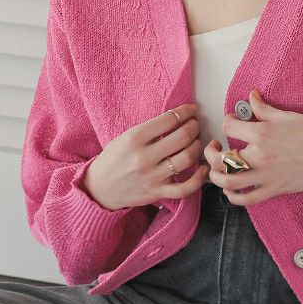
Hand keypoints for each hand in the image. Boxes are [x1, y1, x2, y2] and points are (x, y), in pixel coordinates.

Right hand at [83, 103, 208, 209]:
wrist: (99, 188)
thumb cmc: (114, 159)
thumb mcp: (125, 137)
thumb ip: (149, 129)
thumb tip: (177, 118)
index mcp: (134, 138)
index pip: (168, 119)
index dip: (185, 112)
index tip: (191, 110)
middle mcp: (144, 157)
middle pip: (182, 137)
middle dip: (194, 127)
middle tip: (195, 124)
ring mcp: (152, 176)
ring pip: (186, 158)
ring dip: (197, 147)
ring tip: (197, 141)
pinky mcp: (158, 192)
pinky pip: (186, 188)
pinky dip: (199, 179)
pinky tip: (203, 169)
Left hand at [202, 89, 302, 205]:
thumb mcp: (285, 116)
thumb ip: (263, 108)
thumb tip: (251, 96)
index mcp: (261, 134)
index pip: (229, 127)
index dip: (227, 122)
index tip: (232, 122)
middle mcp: (259, 156)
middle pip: (220, 159)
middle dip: (211, 153)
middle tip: (214, 148)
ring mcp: (264, 176)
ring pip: (227, 181)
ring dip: (216, 176)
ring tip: (217, 170)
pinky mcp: (272, 190)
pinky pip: (246, 199)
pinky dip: (233, 197)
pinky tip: (230, 189)